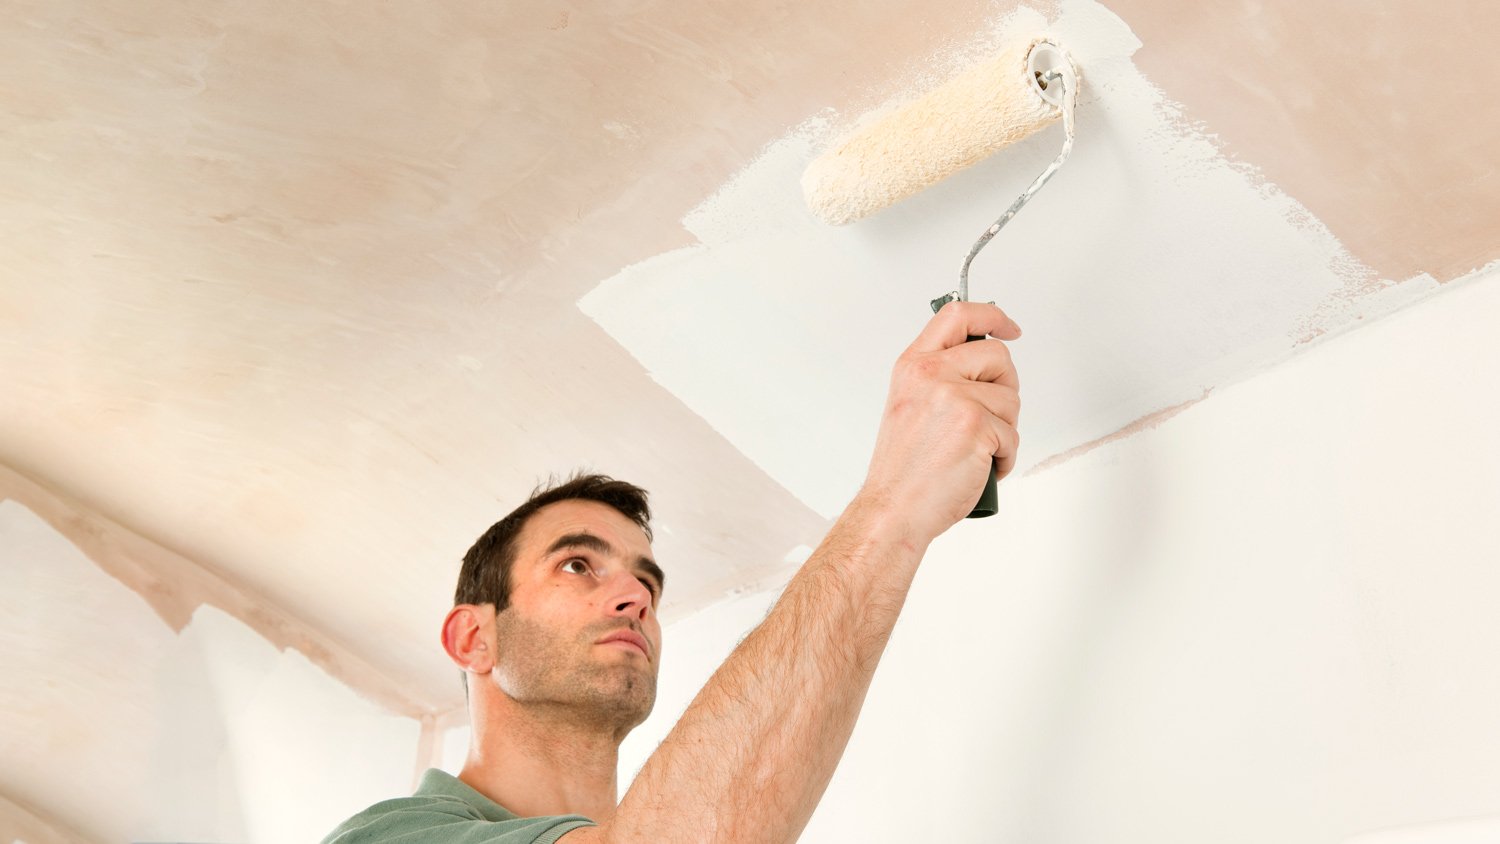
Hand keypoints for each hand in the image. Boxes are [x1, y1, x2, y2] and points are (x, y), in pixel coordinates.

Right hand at [855, 300, 1021, 546]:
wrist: (893, 508)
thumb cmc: (903, 468)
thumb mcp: (910, 403)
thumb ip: (939, 375)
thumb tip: (982, 362)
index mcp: (913, 365)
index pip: (957, 314)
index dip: (992, 316)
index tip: (1008, 328)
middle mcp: (931, 375)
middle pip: (997, 356)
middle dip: (1005, 387)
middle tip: (989, 416)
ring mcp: (954, 399)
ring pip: (1010, 399)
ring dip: (1004, 429)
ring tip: (976, 448)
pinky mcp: (976, 427)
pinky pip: (1013, 435)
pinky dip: (1004, 457)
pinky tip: (980, 466)